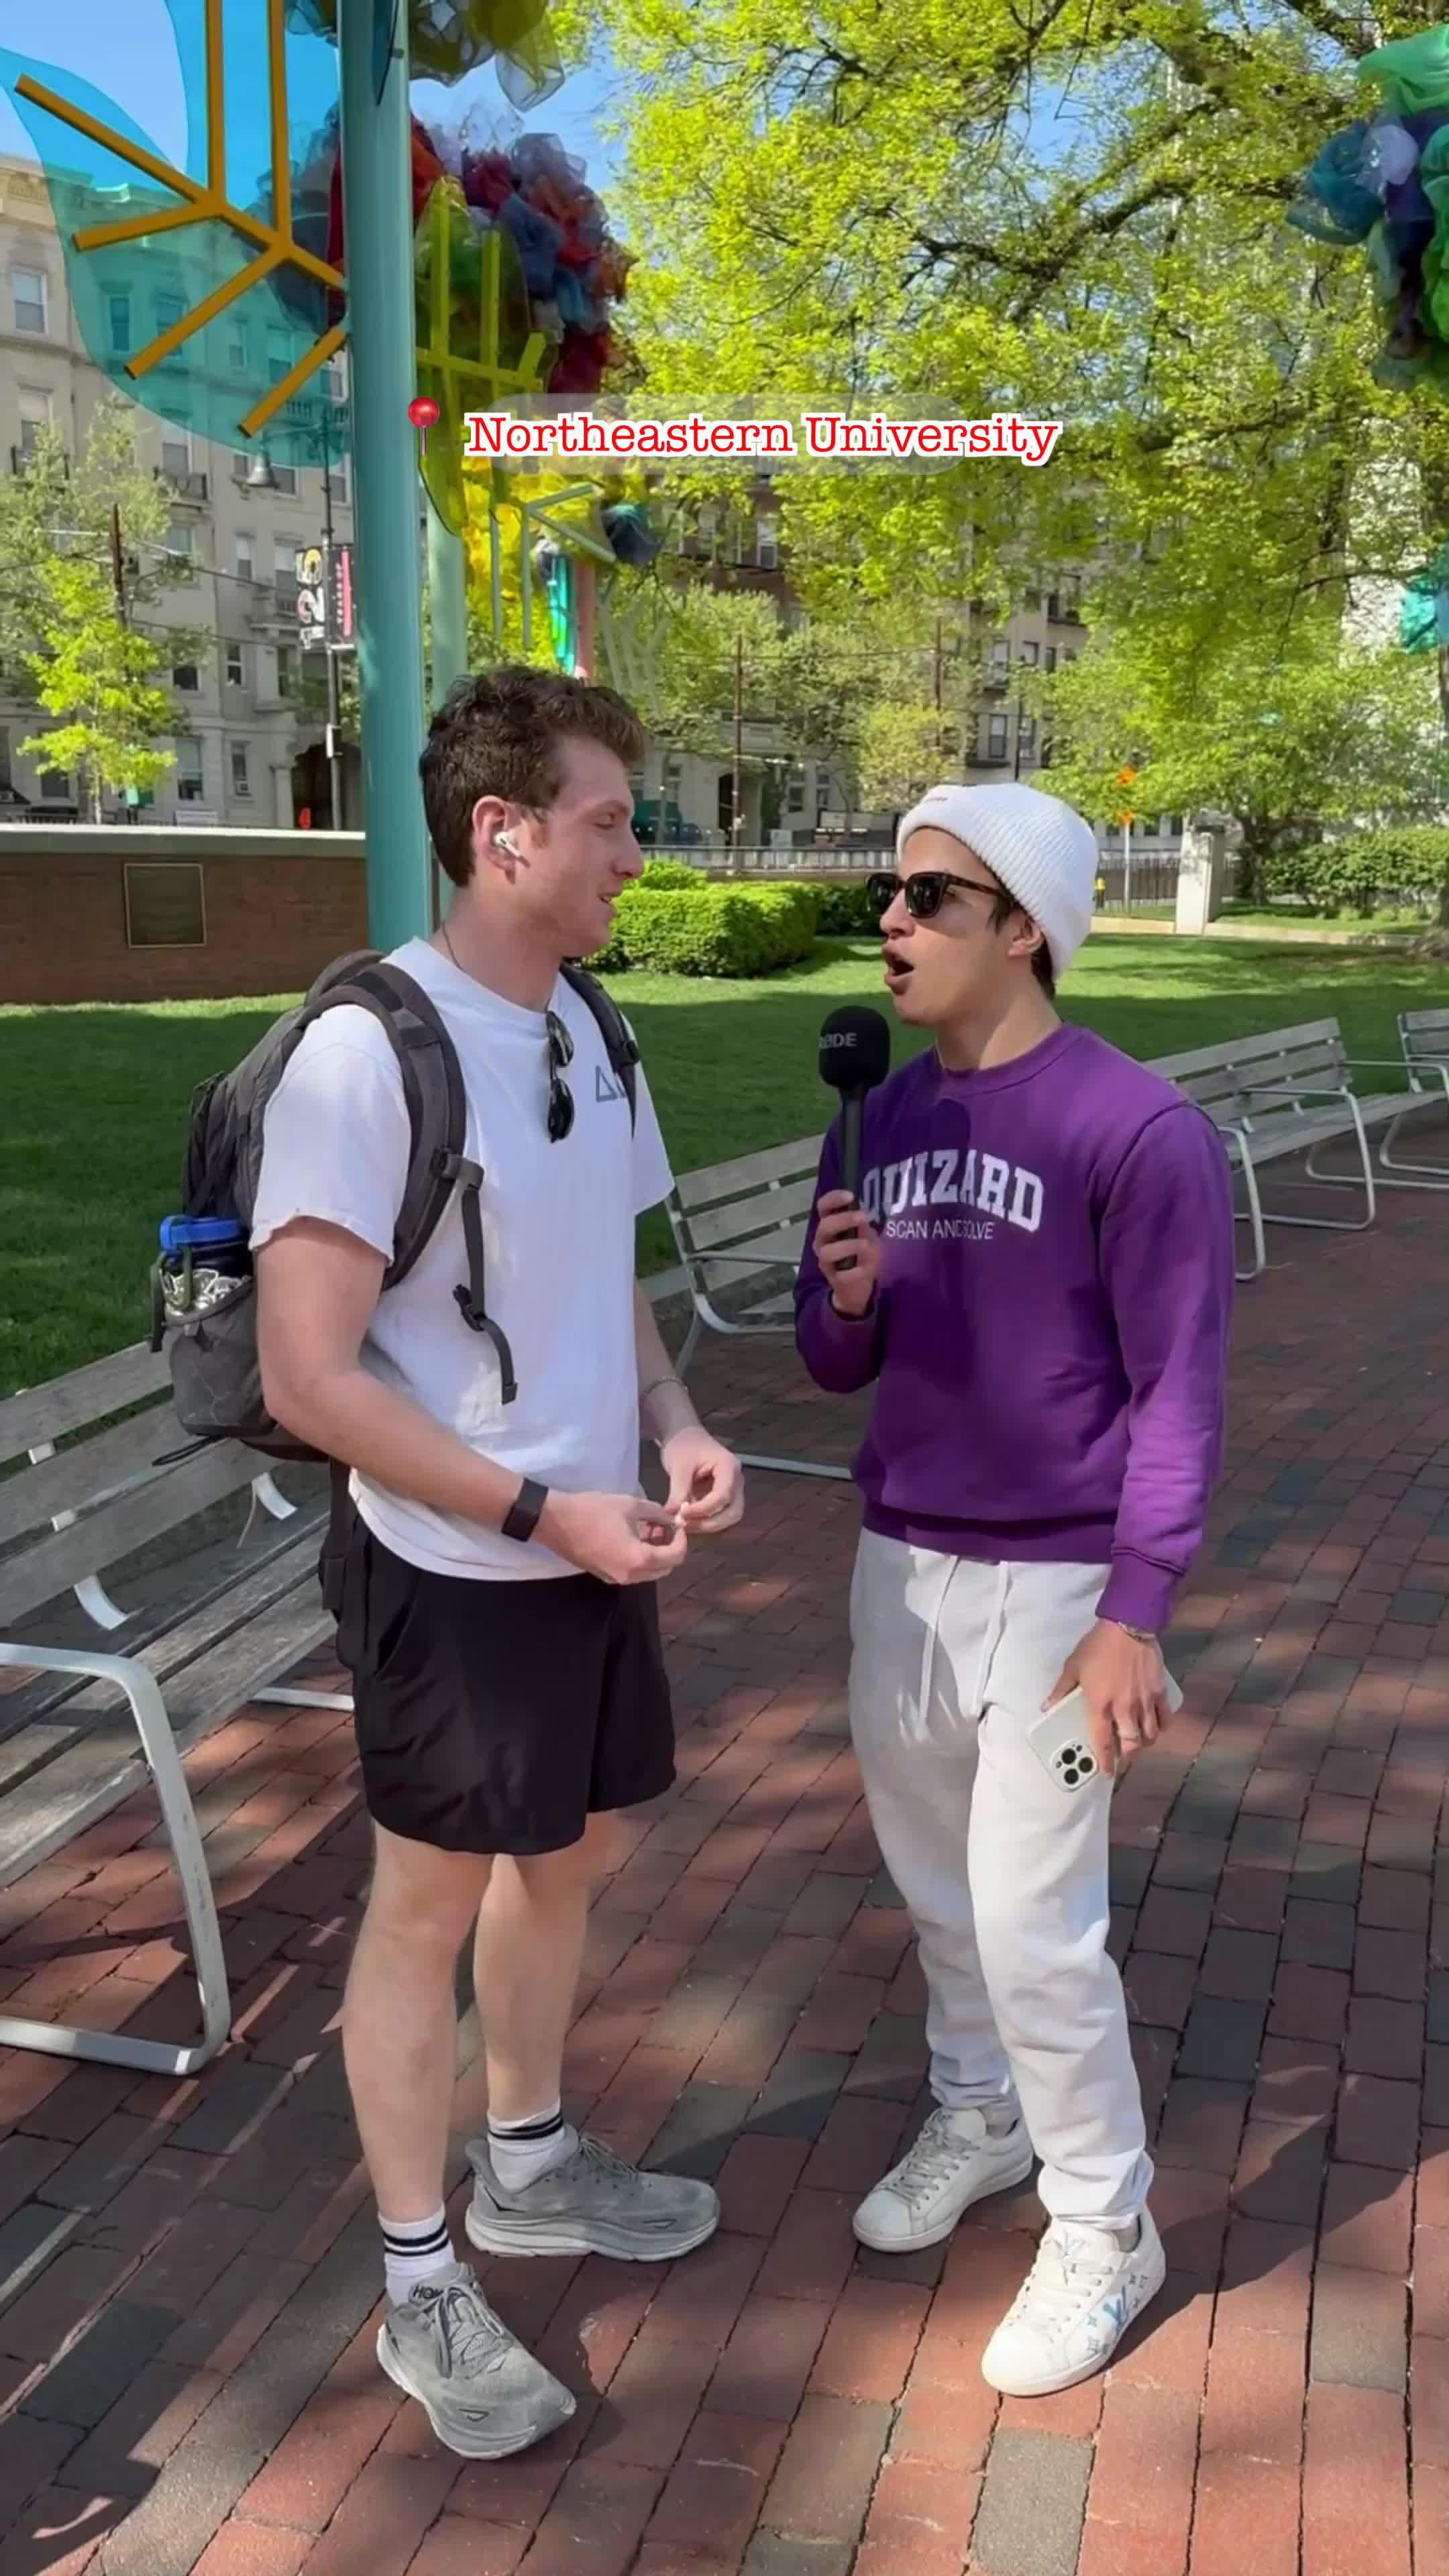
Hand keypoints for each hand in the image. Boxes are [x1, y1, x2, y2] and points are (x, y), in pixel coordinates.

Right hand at [538, 1490, 687, 1585]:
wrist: (555, 1521)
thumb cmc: (592, 1510)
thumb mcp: (630, 1505)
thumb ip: (657, 1514)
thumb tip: (671, 1520)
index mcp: (639, 1559)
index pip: (675, 1557)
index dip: (682, 1540)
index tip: (678, 1525)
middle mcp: (630, 1576)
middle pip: (664, 1569)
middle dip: (670, 1548)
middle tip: (664, 1527)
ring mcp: (616, 1579)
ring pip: (649, 1572)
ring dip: (655, 1554)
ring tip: (649, 1529)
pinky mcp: (605, 1576)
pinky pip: (632, 1572)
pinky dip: (640, 1558)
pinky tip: (633, 1537)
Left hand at [659, 1425, 744, 1531]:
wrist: (684, 1438)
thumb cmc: (684, 1446)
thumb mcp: (679, 1466)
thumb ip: (678, 1491)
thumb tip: (673, 1517)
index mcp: (729, 1467)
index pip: (723, 1495)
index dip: (703, 1509)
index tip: (682, 1514)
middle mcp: (737, 1480)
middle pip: (732, 1511)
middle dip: (709, 1523)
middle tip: (684, 1524)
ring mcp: (733, 1490)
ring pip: (729, 1517)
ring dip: (708, 1525)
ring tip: (685, 1524)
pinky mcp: (724, 1498)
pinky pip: (721, 1515)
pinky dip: (706, 1522)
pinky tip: (689, 1521)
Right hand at [812, 1188, 881, 1320]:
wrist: (857, 1285)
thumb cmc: (860, 1253)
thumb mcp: (865, 1235)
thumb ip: (862, 1225)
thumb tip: (862, 1211)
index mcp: (830, 1226)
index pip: (823, 1207)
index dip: (833, 1199)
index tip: (850, 1196)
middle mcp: (823, 1241)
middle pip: (824, 1226)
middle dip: (843, 1220)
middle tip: (863, 1218)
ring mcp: (826, 1261)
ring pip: (828, 1252)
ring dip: (848, 1246)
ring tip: (866, 1245)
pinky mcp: (834, 1279)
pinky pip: (842, 1275)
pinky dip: (856, 1271)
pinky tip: (867, 1269)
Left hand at [1045, 1620, 1172, 1778]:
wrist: (1128, 1626)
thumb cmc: (1097, 1646)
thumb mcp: (1073, 1667)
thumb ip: (1061, 1689)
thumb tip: (1047, 1706)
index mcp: (1100, 1705)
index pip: (1102, 1742)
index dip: (1105, 1761)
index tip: (1106, 1772)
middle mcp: (1124, 1709)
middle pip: (1130, 1745)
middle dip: (1127, 1756)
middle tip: (1122, 1758)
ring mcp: (1144, 1702)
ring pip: (1149, 1735)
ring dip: (1143, 1743)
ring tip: (1138, 1743)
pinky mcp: (1160, 1692)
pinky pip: (1164, 1718)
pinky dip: (1161, 1727)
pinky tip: (1156, 1727)